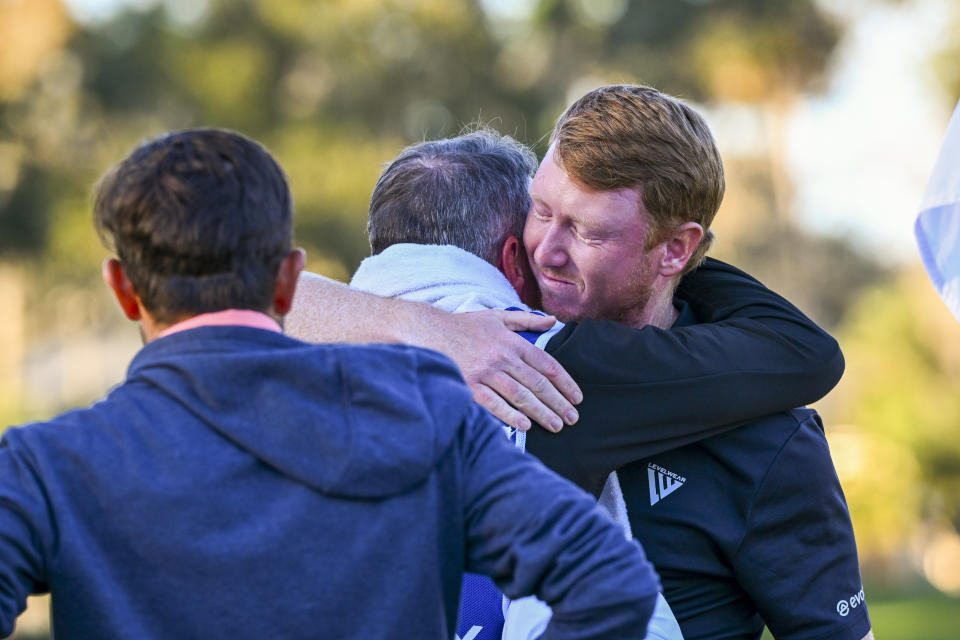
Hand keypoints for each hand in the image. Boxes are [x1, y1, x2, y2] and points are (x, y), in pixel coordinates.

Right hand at [430, 310, 581, 430]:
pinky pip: (494, 404)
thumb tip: (552, 321)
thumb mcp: (496, 317)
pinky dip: (511, 416)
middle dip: (559, 403)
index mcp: (512, 342)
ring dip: (541, 413)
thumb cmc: (463, 326)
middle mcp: (502, 357)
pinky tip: (525, 426)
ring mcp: (485, 373)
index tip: (576, 397)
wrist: (426, 331)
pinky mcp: (469, 386)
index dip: (565, 383)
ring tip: (555, 426)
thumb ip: (526, 320)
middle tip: (572, 418)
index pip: (547, 365)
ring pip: (521, 396)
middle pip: (538, 384)